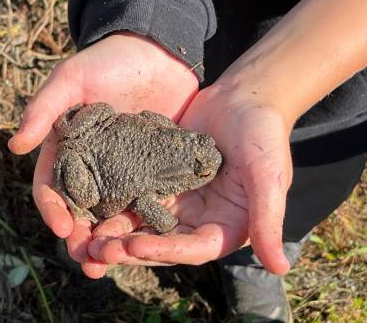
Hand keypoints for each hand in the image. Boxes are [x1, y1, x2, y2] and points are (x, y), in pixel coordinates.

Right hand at [8, 32, 199, 277]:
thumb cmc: (109, 60)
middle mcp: (92, 165)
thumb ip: (45, 108)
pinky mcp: (152, 169)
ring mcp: (123, 170)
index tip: (62, 227)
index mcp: (66, 147)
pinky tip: (149, 241)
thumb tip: (15, 145)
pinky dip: (143, 222)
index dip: (52, 208)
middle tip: (88, 261)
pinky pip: (146, 200)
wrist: (157, 50)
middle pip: (80, 209)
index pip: (52, 185)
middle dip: (80, 237)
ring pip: (111, 214)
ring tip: (114, 263)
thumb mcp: (72, 78)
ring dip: (110, 240)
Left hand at [89, 82, 293, 274]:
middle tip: (98, 250)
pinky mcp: (159, 180)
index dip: (164, 251)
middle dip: (130, 248)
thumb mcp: (268, 176)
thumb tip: (280, 269)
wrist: (245, 96)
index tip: (135, 245)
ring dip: (117, 232)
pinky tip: (89, 204)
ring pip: (143, 223)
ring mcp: (178, 201)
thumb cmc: (264, 134)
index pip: (193, 249)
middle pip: (162, 242)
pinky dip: (115, 203)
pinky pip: (135, 195)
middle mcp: (199, 220)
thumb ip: (268, 220)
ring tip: (86, 237)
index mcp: (226, 226)